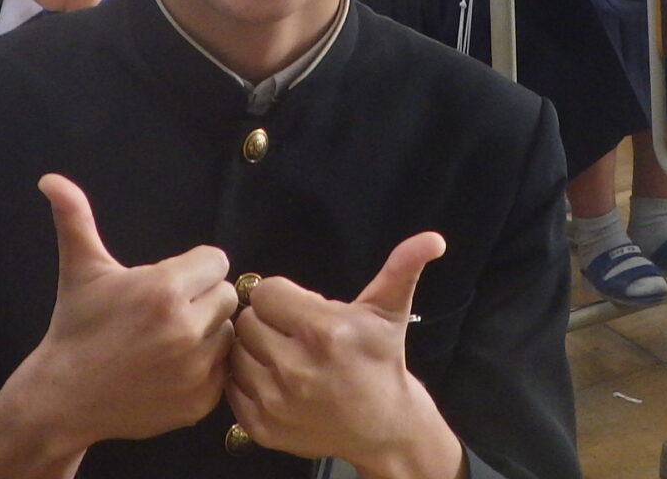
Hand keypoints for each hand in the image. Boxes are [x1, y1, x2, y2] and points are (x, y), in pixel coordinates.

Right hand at [0, 176, 235, 478]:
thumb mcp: (80, 270)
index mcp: (164, 290)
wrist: (62, 399)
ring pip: (227, 332)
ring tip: (168, 338)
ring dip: (207, 331)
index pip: (216, 261)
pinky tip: (172, 366)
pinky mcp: (201, 401)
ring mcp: (196, 369)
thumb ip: (75, 218)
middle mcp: (187, 329)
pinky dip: (206, 366)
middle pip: (226, 294)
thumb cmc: (75, 327)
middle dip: (201, 297)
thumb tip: (51, 178)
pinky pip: (224, 369)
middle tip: (167, 310)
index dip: (193, 268)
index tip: (167, 282)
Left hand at [227, 233, 460, 478]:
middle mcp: (296, 367)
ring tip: (281, 355)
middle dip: (267, 322)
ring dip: (254, 351)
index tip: (298, 308)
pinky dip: (247, 382)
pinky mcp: (262, 427)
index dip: (281, 296)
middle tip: (290, 332)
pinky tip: (273, 380)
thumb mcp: (390, 311)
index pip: (266, 292)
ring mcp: (276, 401)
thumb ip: (403, 267)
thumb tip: (434, 239)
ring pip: (236, 354)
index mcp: (324, 331)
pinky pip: (232, 388)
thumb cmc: (381, 360)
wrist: (384, 426)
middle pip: (247, 321)